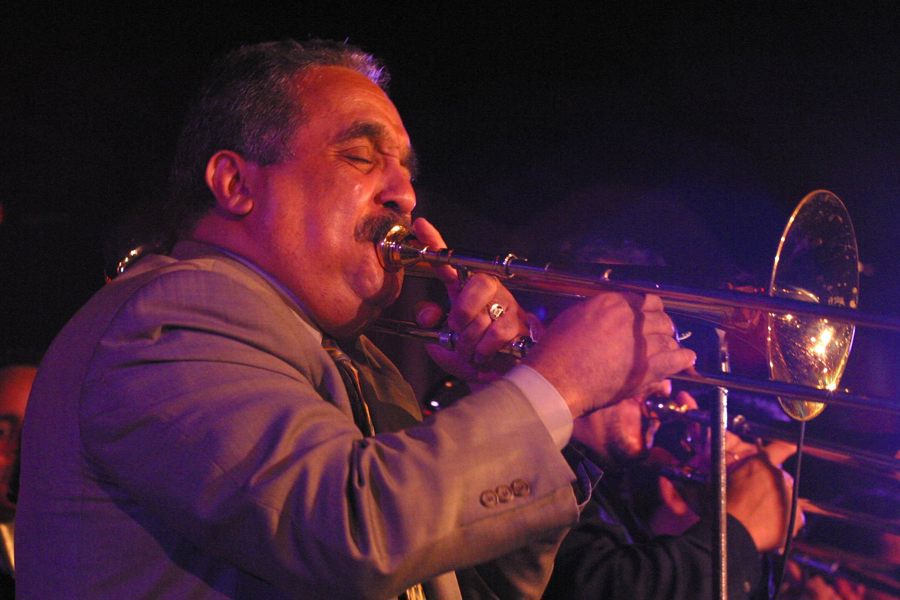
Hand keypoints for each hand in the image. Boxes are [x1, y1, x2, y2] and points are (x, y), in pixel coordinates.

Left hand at [412, 218, 535, 383]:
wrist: (503, 373)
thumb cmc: (474, 351)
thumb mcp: (446, 341)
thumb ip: (432, 327)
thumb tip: (430, 314)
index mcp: (465, 290)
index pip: (448, 262)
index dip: (434, 242)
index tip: (420, 225)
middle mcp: (489, 291)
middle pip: (478, 282)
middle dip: (464, 311)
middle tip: (458, 329)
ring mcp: (507, 305)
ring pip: (482, 318)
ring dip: (469, 342)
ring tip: (470, 351)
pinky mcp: (522, 324)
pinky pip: (496, 335)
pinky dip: (483, 351)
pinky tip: (484, 356)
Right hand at [522, 291, 695, 416]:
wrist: (556, 380)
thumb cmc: (556, 351)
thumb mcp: (574, 317)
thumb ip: (599, 313)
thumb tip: (613, 317)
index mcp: (613, 303)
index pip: (646, 301)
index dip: (649, 312)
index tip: (648, 320)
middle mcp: (631, 319)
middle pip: (661, 319)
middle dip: (661, 328)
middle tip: (658, 337)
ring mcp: (641, 344)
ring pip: (669, 338)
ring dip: (669, 344)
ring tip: (668, 351)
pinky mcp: (647, 368)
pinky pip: (676, 359)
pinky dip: (683, 358)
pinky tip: (685, 358)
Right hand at [726, 448, 802, 551]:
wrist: (732, 532)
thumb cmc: (722, 506)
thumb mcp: (723, 478)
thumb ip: (738, 468)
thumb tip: (740, 465)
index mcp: (760, 464)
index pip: (779, 449)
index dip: (786, 447)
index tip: (792, 446)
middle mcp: (778, 476)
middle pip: (782, 478)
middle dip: (773, 486)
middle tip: (758, 499)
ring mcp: (790, 496)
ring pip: (788, 498)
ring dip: (779, 503)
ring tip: (762, 516)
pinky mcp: (797, 516)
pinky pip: (795, 517)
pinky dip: (786, 520)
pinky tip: (771, 525)